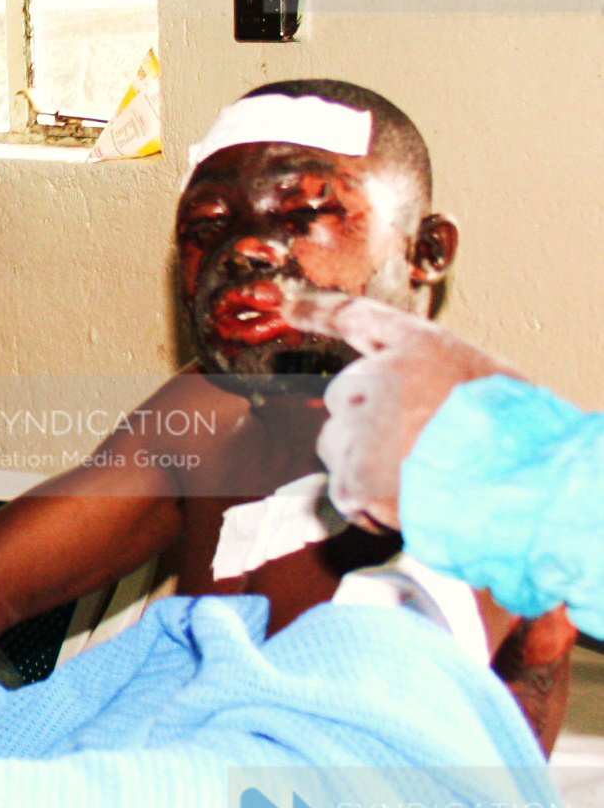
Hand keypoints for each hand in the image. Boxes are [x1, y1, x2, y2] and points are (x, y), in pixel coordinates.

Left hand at [281, 290, 519, 533]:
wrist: (523, 488)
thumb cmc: (520, 437)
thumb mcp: (494, 386)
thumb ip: (442, 380)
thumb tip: (419, 402)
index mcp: (423, 349)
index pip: (359, 316)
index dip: (318, 309)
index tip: (284, 304)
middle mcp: (382, 380)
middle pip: (343, 396)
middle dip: (368, 423)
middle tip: (415, 445)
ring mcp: (362, 428)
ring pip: (338, 444)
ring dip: (365, 465)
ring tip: (420, 477)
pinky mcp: (354, 476)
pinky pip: (346, 491)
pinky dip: (370, 504)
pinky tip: (409, 503)